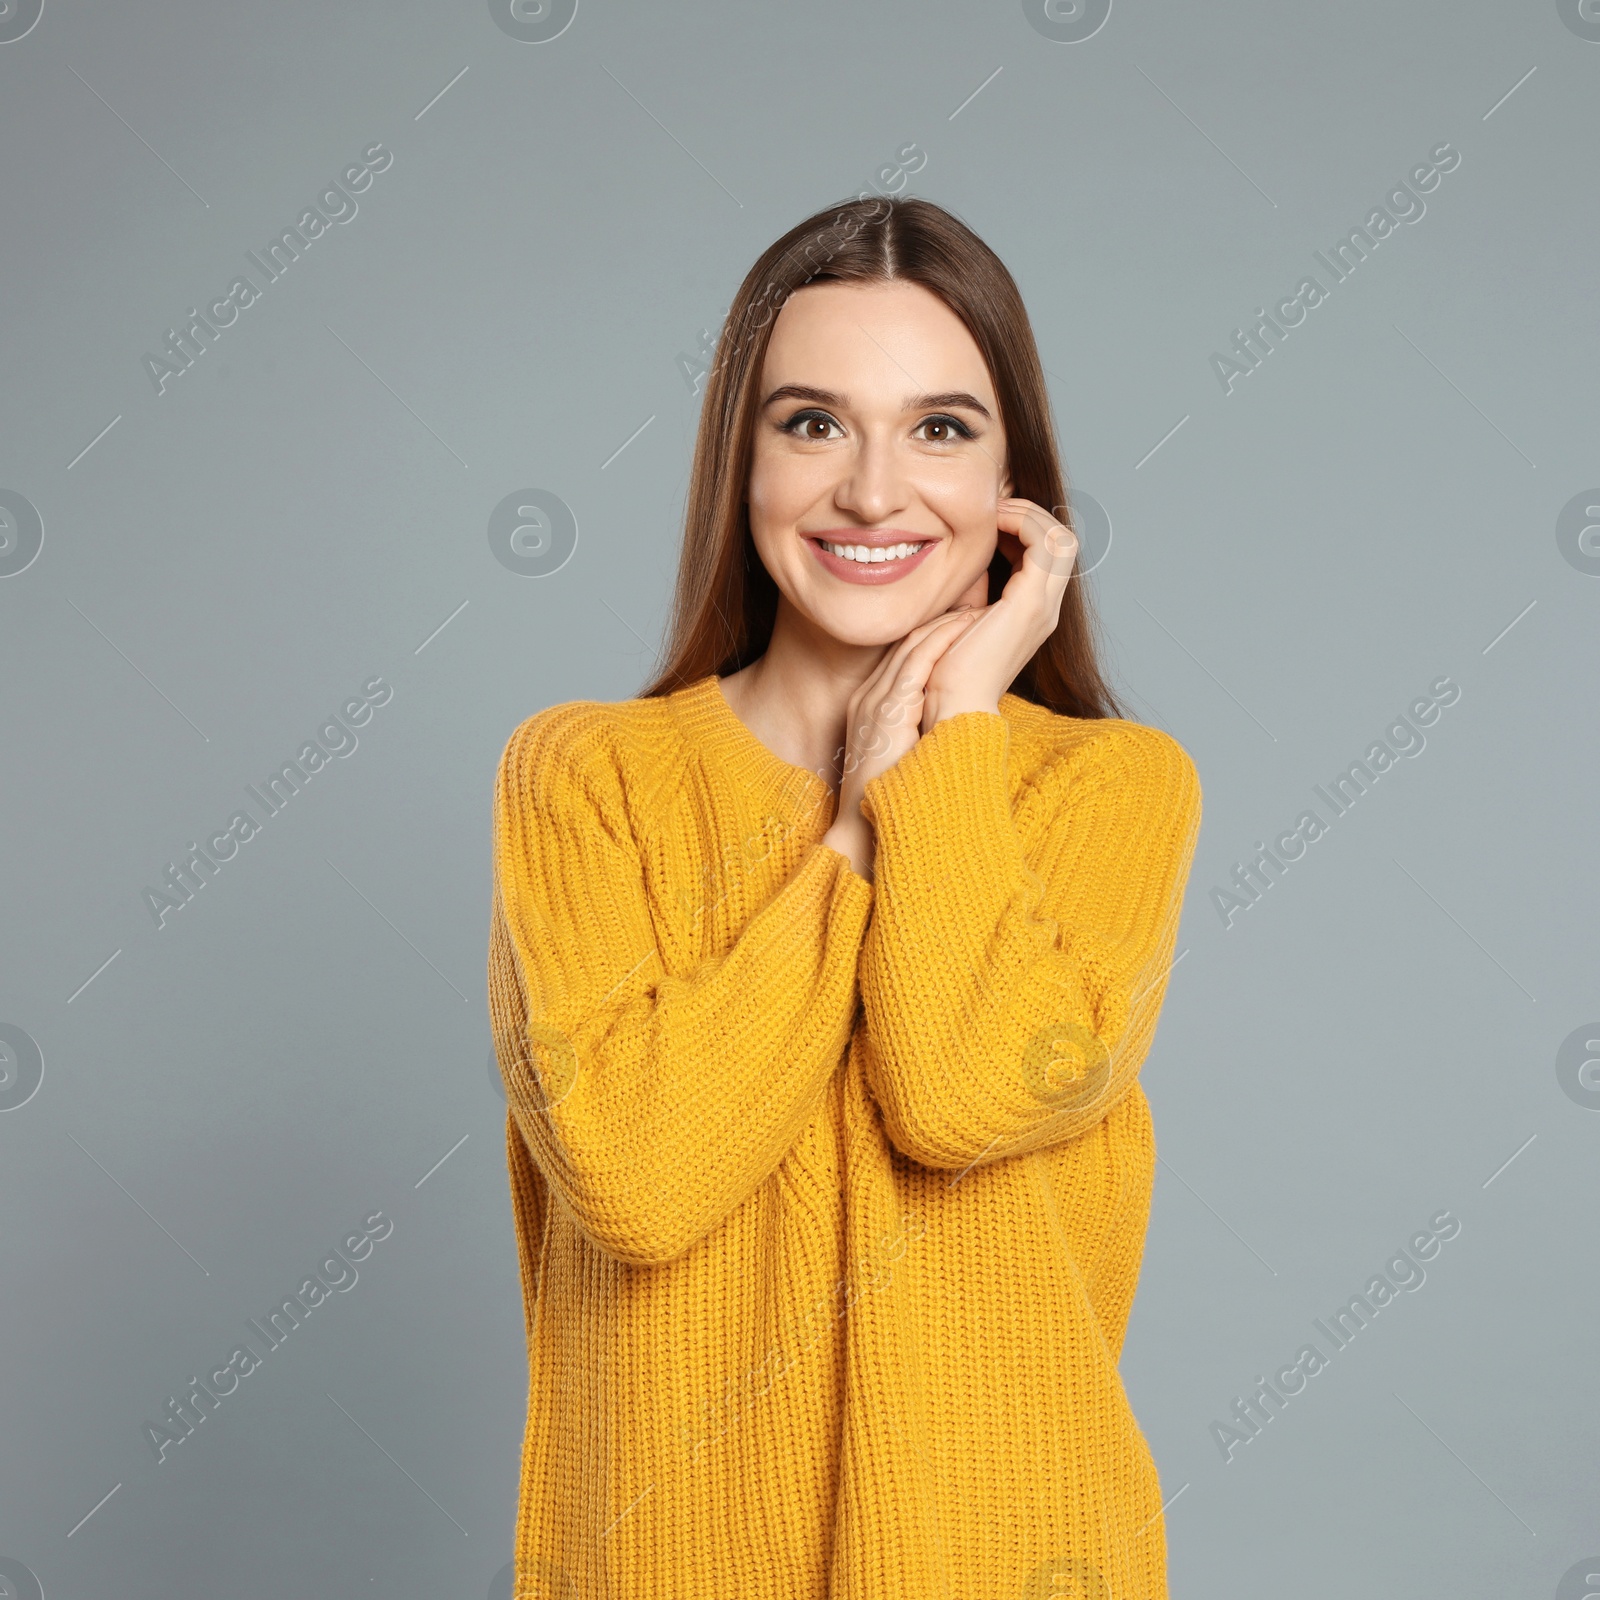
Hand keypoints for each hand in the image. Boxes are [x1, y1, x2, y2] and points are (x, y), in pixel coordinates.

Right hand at [821, 608, 979, 879]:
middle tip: (975, 593)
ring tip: (978, 601)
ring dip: (947, 620)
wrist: (863, 830)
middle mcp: (869, 697)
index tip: (963, 614)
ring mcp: (875, 701)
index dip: (933, 630)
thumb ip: (915, 728)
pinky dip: (943, 639)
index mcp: (871, 705)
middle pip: (907, 641)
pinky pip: (917, 663)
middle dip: (942, 615)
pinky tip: (967, 624)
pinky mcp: (887, 710)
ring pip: (913, 644)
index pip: (903, 655)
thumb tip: (943, 717)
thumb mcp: (900, 755)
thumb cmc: (887, 800)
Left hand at [919, 498, 1078, 733]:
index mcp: (1031, 614)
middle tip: (992, 509)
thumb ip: (971, 592)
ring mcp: (1042, 607)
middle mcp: (1045, 610)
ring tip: (994, 511)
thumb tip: (964, 565)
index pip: (1046, 555)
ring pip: (1061, 538)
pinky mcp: (1029, 604)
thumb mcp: (960, 620)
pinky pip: (1044, 544)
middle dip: (1030, 515)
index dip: (1023, 528)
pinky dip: (1022, 522)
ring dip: (1029, 514)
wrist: (952, 706)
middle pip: (1062, 542)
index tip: (988, 520)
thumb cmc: (946, 673)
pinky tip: (991, 522)